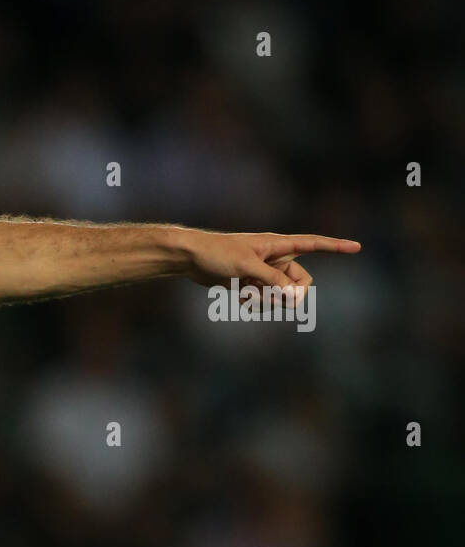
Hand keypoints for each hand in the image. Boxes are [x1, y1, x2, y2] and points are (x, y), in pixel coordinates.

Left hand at [181, 230, 360, 302]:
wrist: (190, 258)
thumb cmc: (217, 254)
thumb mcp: (247, 268)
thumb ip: (273, 281)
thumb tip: (295, 296)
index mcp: (278, 246)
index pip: (313, 244)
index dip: (335, 246)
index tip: (357, 247)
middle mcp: (275, 258)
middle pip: (300, 281)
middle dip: (290, 294)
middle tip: (274, 299)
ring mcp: (264, 273)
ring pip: (282, 294)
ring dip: (269, 301)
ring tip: (247, 294)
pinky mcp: (252, 284)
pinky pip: (266, 300)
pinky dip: (257, 303)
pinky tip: (240, 298)